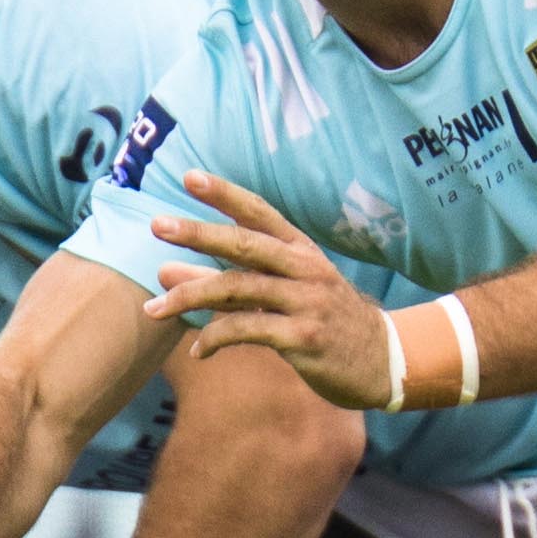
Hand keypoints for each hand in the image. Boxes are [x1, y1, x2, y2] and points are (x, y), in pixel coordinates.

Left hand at [145, 174, 391, 408]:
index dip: (225, 193)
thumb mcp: (280, 295)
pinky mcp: (304, 338)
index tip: (190, 177)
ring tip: (154, 309)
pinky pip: (248, 331)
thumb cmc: (324, 321)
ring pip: (239, 289)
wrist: (383, 360)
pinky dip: (216, 339)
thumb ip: (224, 282)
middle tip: (157, 225)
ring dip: (190, 297)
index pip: (259, 213)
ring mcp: (306, 302)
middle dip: (199, 233)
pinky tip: (197, 350)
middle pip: (245, 243)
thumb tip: (165, 271)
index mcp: (300, 250)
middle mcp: (304, 269)